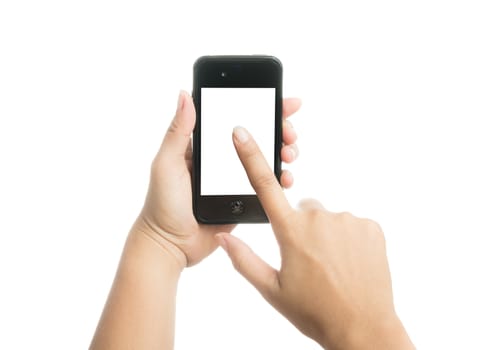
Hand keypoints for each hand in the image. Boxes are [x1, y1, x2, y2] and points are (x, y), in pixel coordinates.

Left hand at [135, 91, 301, 267]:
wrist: (171, 245)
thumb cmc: (162, 203)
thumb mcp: (167, 163)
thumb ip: (178, 131)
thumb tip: (184, 94)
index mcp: (206, 145)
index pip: (236, 118)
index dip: (261, 107)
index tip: (283, 101)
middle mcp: (223, 158)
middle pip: (258, 136)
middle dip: (279, 129)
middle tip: (289, 132)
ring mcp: (235, 179)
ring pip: (266, 159)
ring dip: (283, 152)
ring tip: (289, 154)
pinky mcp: (244, 199)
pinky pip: (266, 185)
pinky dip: (280, 179)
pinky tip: (286, 178)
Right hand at [216, 127, 414, 349]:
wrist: (363, 328)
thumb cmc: (315, 312)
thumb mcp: (272, 290)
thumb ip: (244, 260)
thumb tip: (224, 238)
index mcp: (291, 232)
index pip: (264, 186)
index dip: (250, 156)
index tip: (241, 133)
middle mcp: (319, 218)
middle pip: (303, 209)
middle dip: (301, 226)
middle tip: (309, 259)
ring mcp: (347, 220)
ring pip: (327, 218)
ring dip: (326, 234)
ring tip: (332, 265)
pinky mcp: (369, 226)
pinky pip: (350, 223)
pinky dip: (348, 238)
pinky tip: (350, 262)